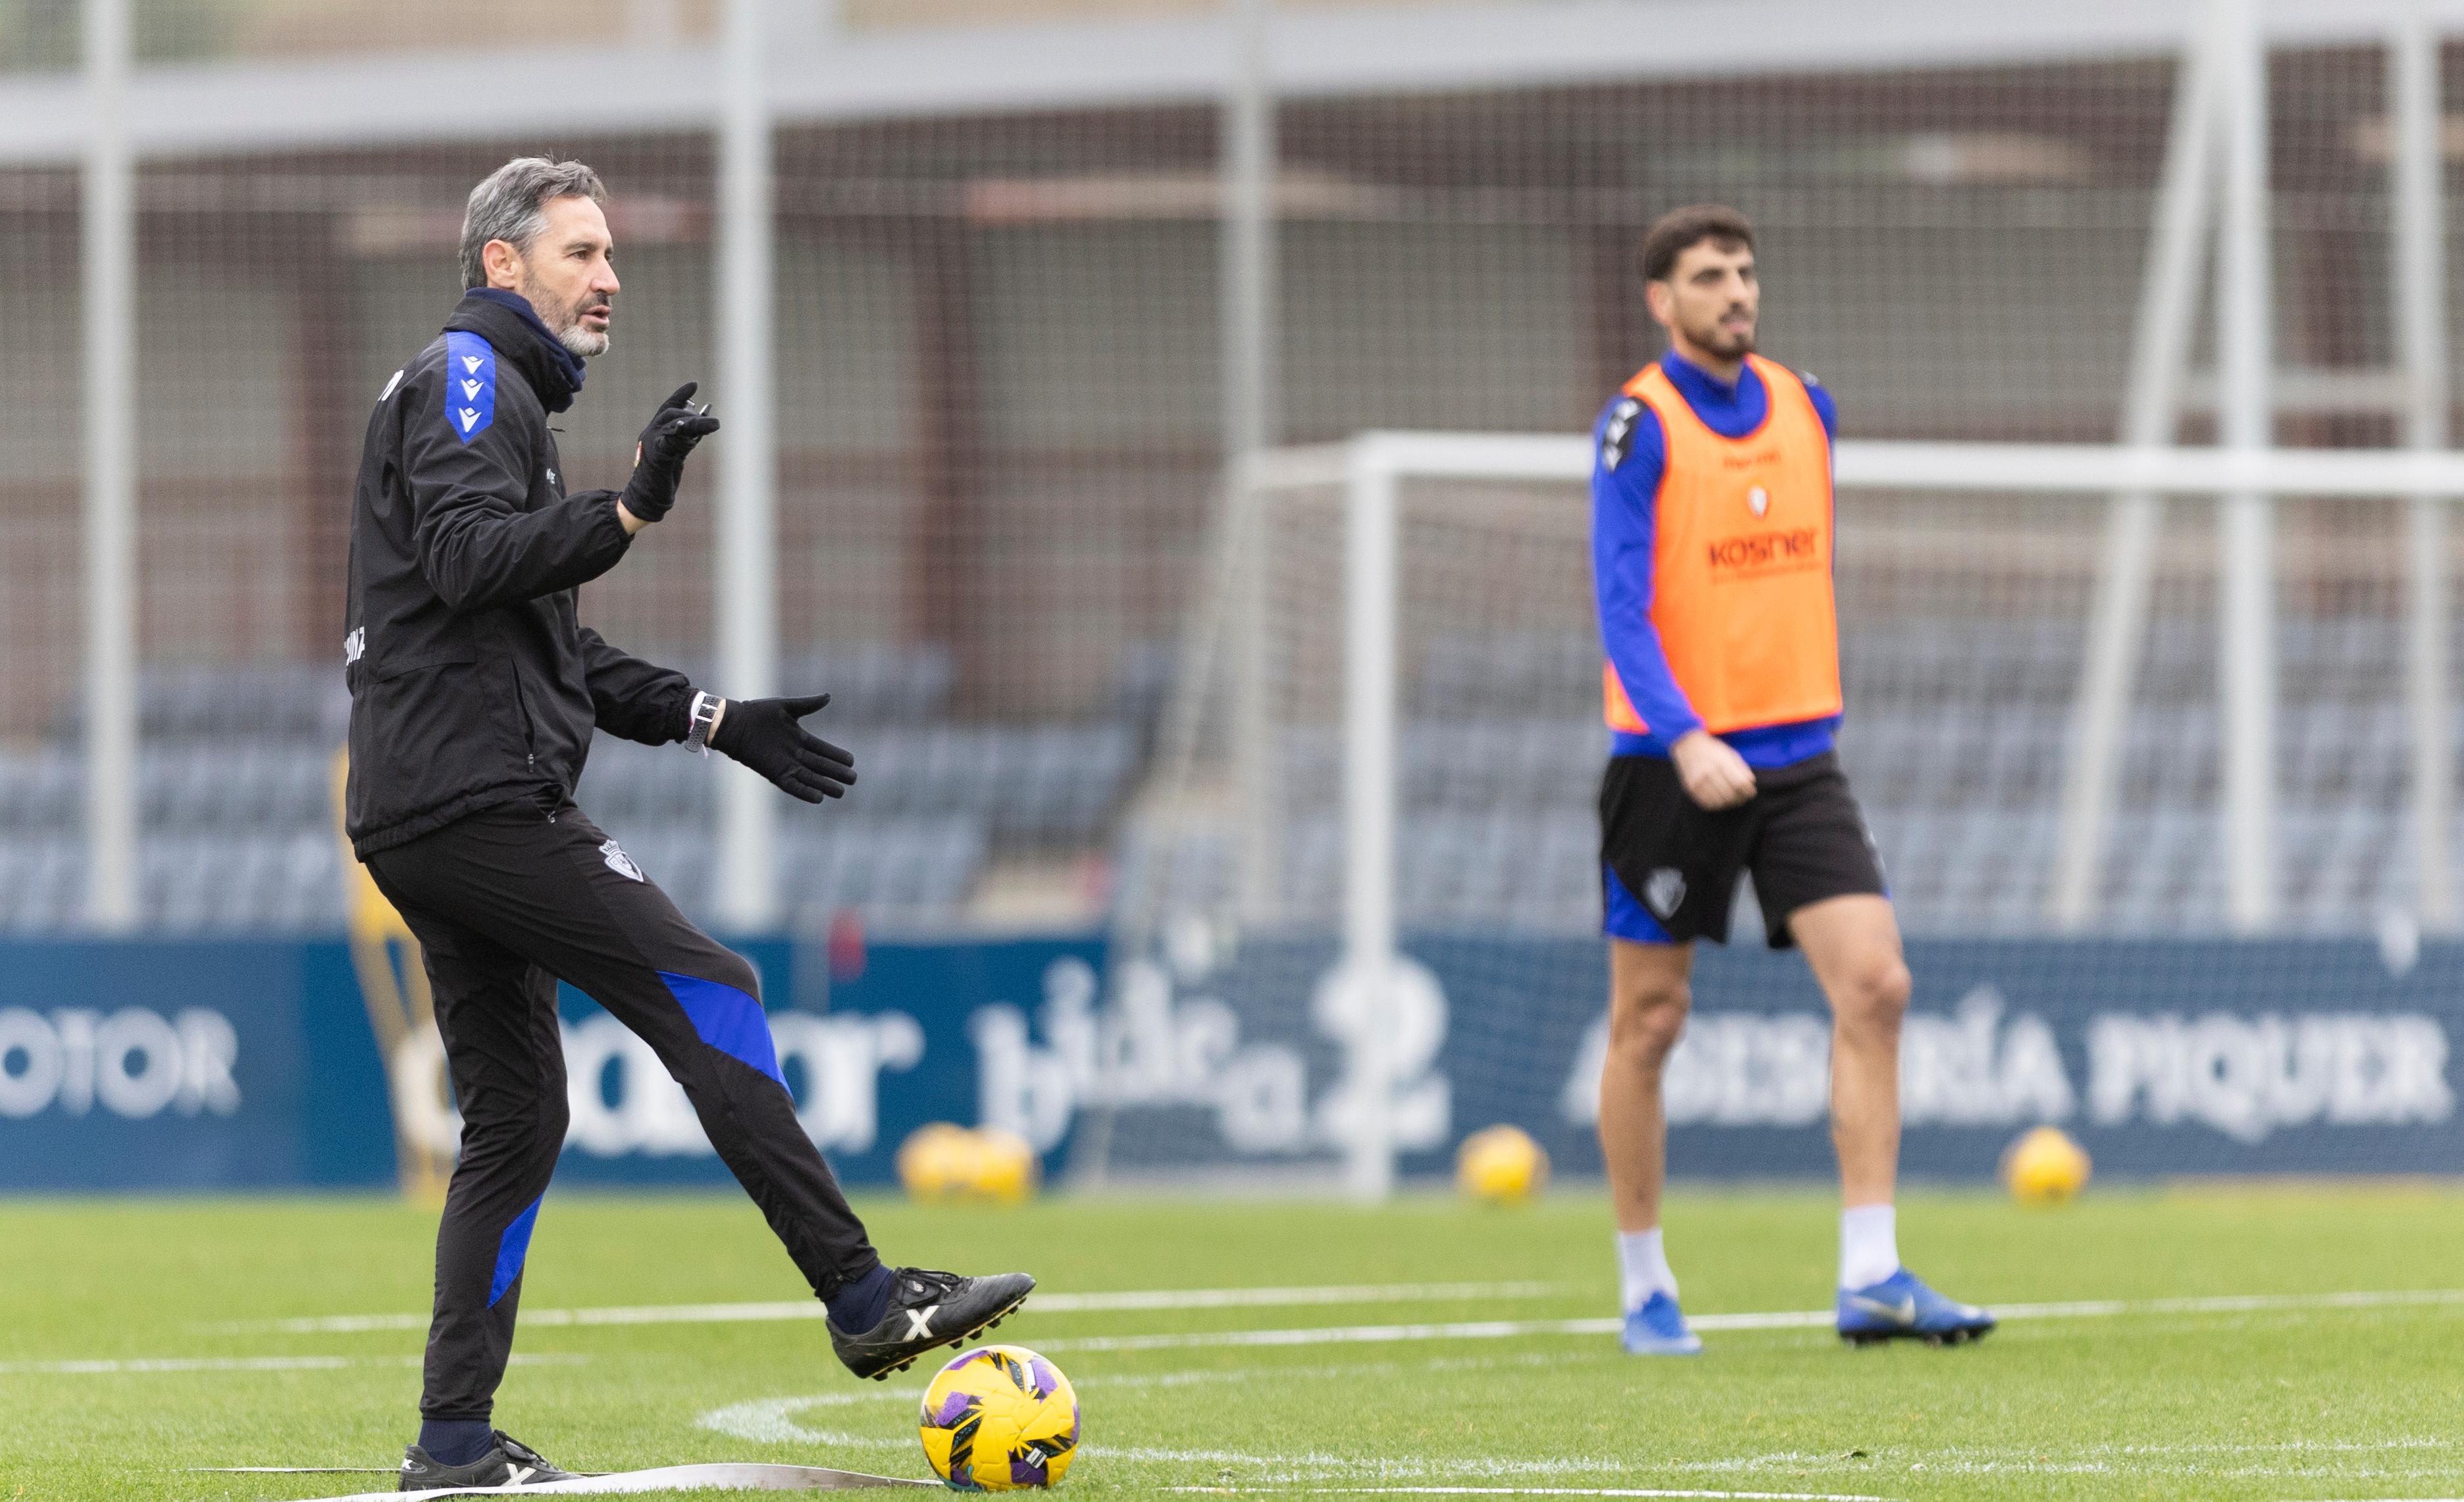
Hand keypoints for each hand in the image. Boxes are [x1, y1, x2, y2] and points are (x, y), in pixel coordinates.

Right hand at [618, 381, 720, 524]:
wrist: (647, 495)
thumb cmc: (663, 474)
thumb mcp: (678, 450)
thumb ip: (689, 435)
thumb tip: (707, 417)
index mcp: (656, 430)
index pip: (668, 407)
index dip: (680, 395)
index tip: (694, 384)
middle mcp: (651, 433)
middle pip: (671, 414)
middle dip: (692, 415)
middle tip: (714, 423)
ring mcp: (651, 444)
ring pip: (673, 426)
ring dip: (695, 424)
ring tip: (715, 424)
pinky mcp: (656, 457)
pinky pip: (669, 444)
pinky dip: (681, 438)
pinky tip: (692, 437)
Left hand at [709, 692, 856, 803]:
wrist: (733, 724)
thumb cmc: (756, 713)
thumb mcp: (785, 706)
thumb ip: (808, 704)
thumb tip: (829, 697)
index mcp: (799, 738)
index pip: (823, 749)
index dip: (837, 755)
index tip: (852, 760)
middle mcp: (795, 754)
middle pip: (820, 766)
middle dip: (836, 773)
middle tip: (853, 779)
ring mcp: (785, 764)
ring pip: (810, 777)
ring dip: (825, 785)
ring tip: (841, 792)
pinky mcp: (774, 773)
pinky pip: (793, 785)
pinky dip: (805, 792)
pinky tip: (819, 798)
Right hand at [1670, 729, 1755, 809]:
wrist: (1688, 746)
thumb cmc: (1713, 750)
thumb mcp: (1730, 754)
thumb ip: (1741, 769)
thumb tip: (1750, 784)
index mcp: (1721, 762)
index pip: (1740, 784)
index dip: (1748, 791)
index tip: (1751, 793)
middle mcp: (1708, 772)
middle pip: (1730, 795)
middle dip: (1740, 799)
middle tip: (1743, 799)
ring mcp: (1698, 781)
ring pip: (1719, 802)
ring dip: (1729, 804)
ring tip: (1733, 801)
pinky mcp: (1691, 788)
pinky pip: (1707, 804)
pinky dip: (1716, 805)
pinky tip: (1720, 800)